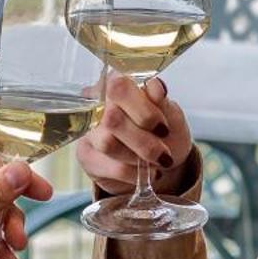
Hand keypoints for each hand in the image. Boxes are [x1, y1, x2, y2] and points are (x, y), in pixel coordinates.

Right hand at [76, 73, 193, 194]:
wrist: (161, 159)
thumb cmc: (163, 130)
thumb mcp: (170, 114)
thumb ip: (161, 101)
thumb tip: (156, 88)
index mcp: (118, 84)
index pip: (119, 87)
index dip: (143, 109)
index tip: (163, 127)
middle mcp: (97, 103)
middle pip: (111, 119)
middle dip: (144, 141)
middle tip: (164, 152)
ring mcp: (89, 131)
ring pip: (108, 144)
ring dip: (140, 157)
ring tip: (157, 161)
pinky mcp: (87, 156)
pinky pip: (111, 167)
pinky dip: (136, 174)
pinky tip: (147, 172)